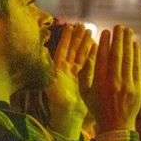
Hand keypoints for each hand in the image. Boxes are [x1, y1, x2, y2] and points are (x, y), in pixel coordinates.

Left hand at [45, 23, 94, 137]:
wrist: (68, 115)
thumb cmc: (58, 100)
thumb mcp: (51, 82)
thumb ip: (48, 67)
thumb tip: (43, 52)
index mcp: (57, 69)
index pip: (62, 49)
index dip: (66, 38)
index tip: (70, 26)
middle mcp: (66, 70)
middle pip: (73, 50)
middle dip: (78, 38)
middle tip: (84, 26)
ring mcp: (75, 74)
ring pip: (81, 55)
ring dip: (86, 44)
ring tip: (91, 32)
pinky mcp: (83, 80)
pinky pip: (88, 64)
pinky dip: (92, 55)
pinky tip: (97, 46)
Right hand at [88, 25, 140, 131]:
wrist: (116, 126)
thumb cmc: (98, 108)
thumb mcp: (84, 93)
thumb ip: (83, 75)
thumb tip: (88, 57)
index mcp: (99, 83)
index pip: (103, 58)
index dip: (105, 43)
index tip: (106, 31)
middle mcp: (113, 82)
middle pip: (117, 55)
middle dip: (118, 38)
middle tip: (119, 26)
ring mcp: (127, 85)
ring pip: (128, 59)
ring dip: (128, 43)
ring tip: (128, 30)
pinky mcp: (137, 88)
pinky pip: (137, 67)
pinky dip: (136, 55)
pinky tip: (136, 45)